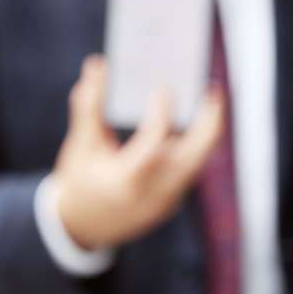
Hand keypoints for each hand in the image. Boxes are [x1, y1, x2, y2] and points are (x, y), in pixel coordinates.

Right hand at [52, 55, 222, 250]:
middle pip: (195, 156)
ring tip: (211, 98)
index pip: (153, 145)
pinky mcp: (173, 201)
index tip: (163, 88)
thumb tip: (96, 64)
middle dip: (210, 121)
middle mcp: (152, 193)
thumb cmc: (79, 181)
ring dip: (209, 129)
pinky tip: (198, 118)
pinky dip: (198, 143)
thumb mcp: (80, 146)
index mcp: (125, 180)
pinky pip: (193, 168)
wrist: (81, 229)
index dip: (160, 116)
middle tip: (213, 89)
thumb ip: (89, 106)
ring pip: (200, 162)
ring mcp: (166, 200)